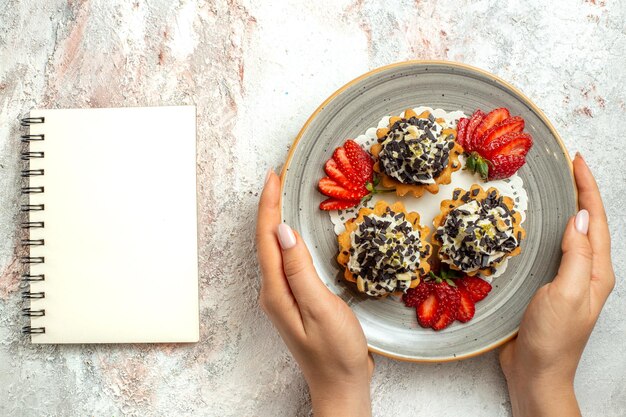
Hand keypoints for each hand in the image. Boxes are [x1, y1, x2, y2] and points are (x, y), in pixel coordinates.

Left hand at [256, 169, 373, 416]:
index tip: (273, 176)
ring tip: (281, 194)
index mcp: (276, 290)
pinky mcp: (295, 299)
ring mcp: (282, 296)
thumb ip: (300, 270)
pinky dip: (287, 238)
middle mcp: (273, 291)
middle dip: (268, 206)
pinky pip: (285, 260)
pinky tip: (293, 231)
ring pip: (274, 249)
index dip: (269, 205)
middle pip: (266, 241)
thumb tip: (283, 231)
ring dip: (275, 220)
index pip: (267, 238)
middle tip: (276, 177)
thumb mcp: (321, 309)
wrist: (341, 385)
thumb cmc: (336, 352)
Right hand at [499, 154, 614, 416]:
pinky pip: (550, 249)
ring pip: (569, 235)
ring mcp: (566, 279)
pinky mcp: (547, 286)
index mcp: (596, 272)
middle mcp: (585, 272)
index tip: (576, 162)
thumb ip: (576, 255)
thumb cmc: (553, 336)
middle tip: (566, 167)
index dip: (587, 189)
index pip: (594, 221)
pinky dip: (545, 230)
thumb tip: (578, 218)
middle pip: (587, 223)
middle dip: (580, 193)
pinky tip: (534, 226)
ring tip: (553, 188)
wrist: (536, 371)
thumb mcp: (567, 293)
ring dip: (564, 209)